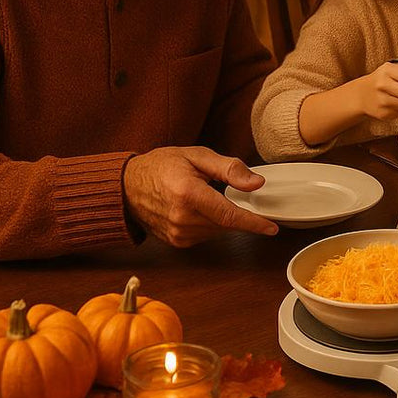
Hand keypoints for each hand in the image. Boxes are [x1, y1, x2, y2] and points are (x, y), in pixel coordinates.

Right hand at [123, 146, 277, 247]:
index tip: (271, 227)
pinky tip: (199, 209)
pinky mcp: (175, 241)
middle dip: (239, 214)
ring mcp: (176, 233)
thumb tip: (256, 183)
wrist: (126, 185)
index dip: (254, 223)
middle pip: (226, 224)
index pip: (229, 215)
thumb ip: (229, 169)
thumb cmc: (161, 166)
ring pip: (217, 231)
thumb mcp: (197, 156)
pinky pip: (205, 235)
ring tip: (207, 197)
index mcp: (188, 194)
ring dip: (222, 218)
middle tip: (239, 198)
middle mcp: (181, 218)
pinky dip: (210, 224)